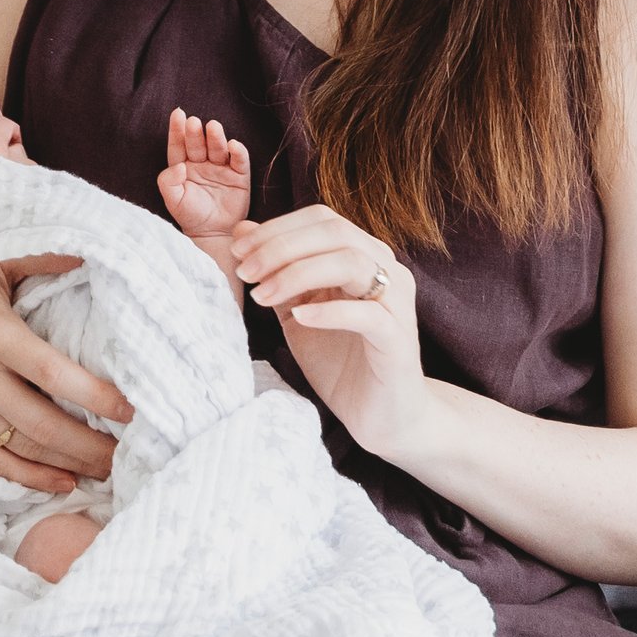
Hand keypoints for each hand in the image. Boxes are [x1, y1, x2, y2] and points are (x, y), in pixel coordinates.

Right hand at [0, 251, 130, 490]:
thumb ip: (40, 258)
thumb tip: (90, 251)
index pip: (51, 373)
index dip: (95, 395)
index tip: (132, 410)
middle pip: (42, 424)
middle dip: (91, 446)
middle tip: (131, 455)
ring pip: (21, 449)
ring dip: (68, 465)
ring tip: (109, 471)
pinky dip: (28, 477)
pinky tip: (63, 483)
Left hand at [158, 109, 251, 285]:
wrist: (214, 235)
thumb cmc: (190, 215)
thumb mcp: (173, 200)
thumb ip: (169, 181)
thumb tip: (180, 166)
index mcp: (183, 166)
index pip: (179, 145)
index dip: (177, 130)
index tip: (177, 114)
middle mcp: (202, 163)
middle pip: (198, 143)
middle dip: (196, 132)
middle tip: (194, 123)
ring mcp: (221, 168)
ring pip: (218, 148)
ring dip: (216, 137)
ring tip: (213, 127)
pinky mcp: (239, 176)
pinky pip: (239, 161)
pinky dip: (238, 152)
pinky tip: (233, 146)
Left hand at [234, 203, 430, 463]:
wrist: (382, 417)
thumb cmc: (341, 359)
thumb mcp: (297, 310)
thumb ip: (276, 271)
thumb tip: (242, 230)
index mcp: (363, 256)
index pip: (321, 220)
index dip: (277, 228)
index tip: (238, 251)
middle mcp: (386, 270)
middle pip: (335, 233)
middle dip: (281, 246)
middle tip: (245, 271)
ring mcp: (396, 304)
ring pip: (352, 263)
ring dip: (299, 274)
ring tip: (263, 296)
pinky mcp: (398, 341)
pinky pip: (369, 315)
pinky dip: (330, 311)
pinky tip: (300, 318)